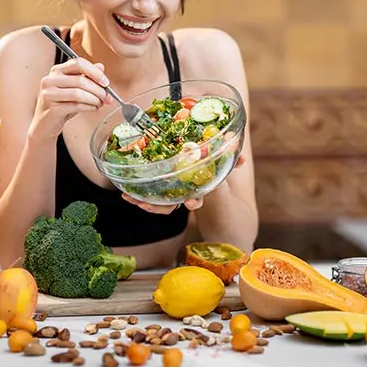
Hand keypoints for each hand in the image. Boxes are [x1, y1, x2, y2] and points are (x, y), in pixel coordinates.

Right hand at [30, 58, 112, 138]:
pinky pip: (76, 105)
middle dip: (98, 89)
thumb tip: (101, 67)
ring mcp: (49, 94)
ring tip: (100, 103)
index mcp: (57, 70)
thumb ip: (87, 76)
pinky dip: (89, 107)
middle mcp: (50, 79)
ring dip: (94, 99)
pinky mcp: (52, 108)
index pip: (78, 63)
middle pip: (80, 80)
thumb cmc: (61, 105)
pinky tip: (93, 108)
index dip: (95, 72)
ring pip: (79, 93)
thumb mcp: (75, 88)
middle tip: (107, 97)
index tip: (105, 82)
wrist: (45, 124)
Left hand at [120, 154, 246, 213]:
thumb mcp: (219, 163)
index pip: (196, 198)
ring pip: (153, 204)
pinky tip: (124, 191)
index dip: (193, 202)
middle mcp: (181, 194)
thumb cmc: (208, 165)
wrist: (199, 166)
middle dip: (157, 208)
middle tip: (145, 206)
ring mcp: (168, 193)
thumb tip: (242, 158)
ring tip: (128, 197)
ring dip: (140, 202)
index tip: (191, 203)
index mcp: (196, 189)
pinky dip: (134, 195)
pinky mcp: (157, 189)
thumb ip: (231, 161)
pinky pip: (145, 195)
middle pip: (170, 206)